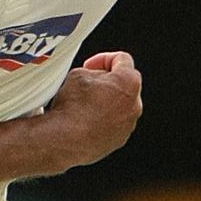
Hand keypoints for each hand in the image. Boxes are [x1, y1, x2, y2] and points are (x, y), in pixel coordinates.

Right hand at [46, 51, 142, 167]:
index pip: (122, 59)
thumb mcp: (78, 74)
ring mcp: (128, 124)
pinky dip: (103, 118)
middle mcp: (134, 104)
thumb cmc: (72, 106)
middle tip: (87, 83)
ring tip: (83, 103)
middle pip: (123, 83)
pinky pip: (114, 122)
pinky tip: (84, 120)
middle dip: (106, 80)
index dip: (102, 59)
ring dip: (106, 100)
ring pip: (120, 105)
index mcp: (128, 81)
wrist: (65, 141)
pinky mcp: (119, 139)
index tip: (89, 66)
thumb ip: (94, 72)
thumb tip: (95, 79)